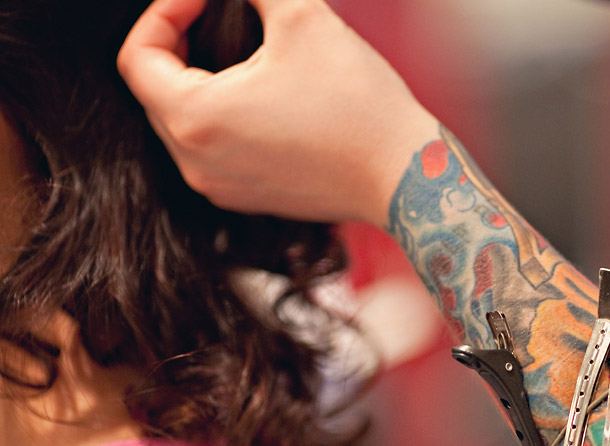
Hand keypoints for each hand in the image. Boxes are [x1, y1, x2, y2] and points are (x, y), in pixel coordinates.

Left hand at [117, 0, 438, 225]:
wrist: (405, 177)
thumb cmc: (359, 106)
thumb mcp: (304, 20)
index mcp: (195, 118)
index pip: (137, 57)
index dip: (164, 12)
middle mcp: (196, 163)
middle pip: (156, 91)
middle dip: (180, 45)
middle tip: (218, 15)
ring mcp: (221, 187)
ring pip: (182, 123)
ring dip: (199, 82)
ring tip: (241, 57)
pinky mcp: (249, 197)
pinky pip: (212, 151)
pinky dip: (222, 118)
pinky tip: (262, 99)